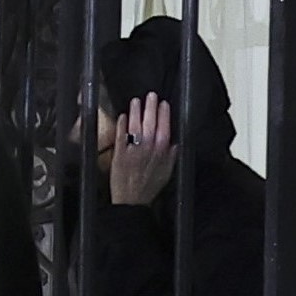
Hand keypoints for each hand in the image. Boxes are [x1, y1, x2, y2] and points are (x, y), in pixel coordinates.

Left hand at [101, 92, 178, 206]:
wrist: (131, 200)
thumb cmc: (149, 188)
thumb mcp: (167, 173)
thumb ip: (171, 157)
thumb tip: (176, 144)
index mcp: (161, 153)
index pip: (165, 129)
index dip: (164, 115)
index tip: (164, 104)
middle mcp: (148, 149)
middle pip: (150, 124)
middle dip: (151, 108)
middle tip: (150, 95)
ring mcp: (133, 150)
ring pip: (135, 126)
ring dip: (135, 112)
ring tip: (136, 101)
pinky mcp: (119, 153)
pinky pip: (121, 135)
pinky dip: (122, 124)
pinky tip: (123, 116)